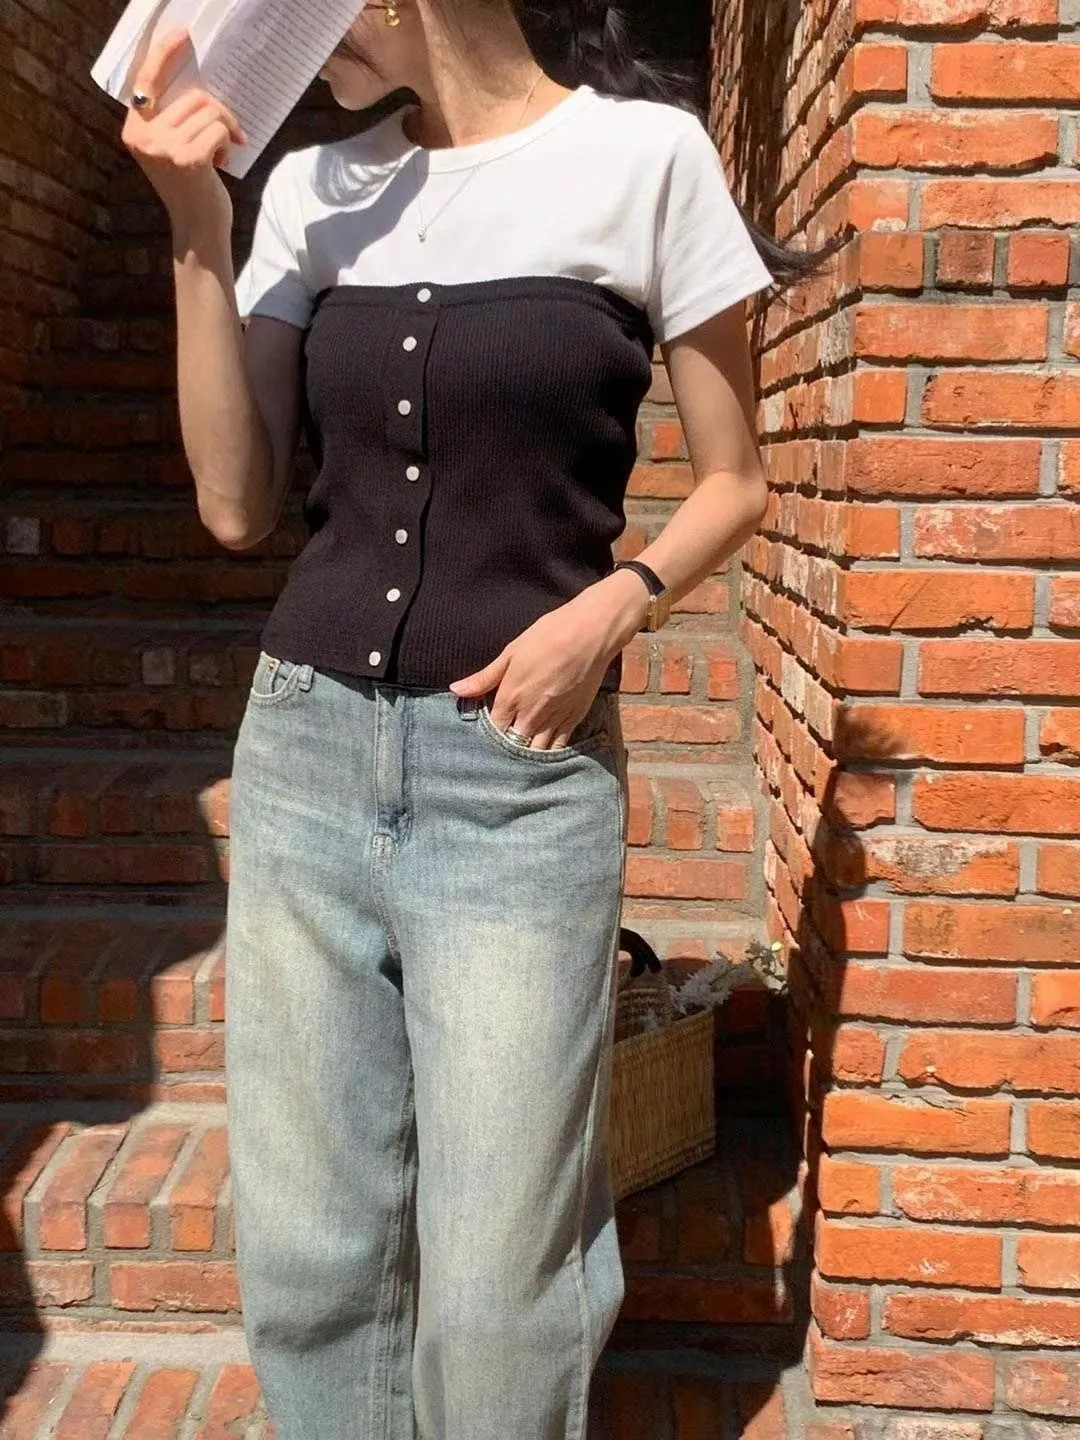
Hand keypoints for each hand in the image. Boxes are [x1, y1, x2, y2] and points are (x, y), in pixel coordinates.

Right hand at [121, 28, 244, 233]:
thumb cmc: (191, 189)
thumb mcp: (171, 150)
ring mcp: (164, 148)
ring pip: (208, 111)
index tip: (183, 36)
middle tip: (227, 134)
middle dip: (217, 111)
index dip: (164, 53)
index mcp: (135, 130)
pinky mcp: (187, 158)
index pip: (146, 80)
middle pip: (191, 96)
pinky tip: (222, 162)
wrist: (198, 230)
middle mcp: (144, 137)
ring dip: (224, 129)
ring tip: (220, 153)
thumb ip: (173, 121)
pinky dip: (227, 142)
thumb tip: (199, 90)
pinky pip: (218, 129)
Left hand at [449, 571, 648, 748]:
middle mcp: (531, 713)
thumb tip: (456, 689)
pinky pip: (559, 746)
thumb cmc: (548, 636)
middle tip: (504, 745)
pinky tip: (544, 752)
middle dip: (507, 747)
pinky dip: (550, 752)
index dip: (489, 734)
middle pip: (513, 744)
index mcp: (511, 697)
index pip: (493, 729)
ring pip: (536, 750)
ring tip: (522, 751)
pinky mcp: (575, 718)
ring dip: (527, 753)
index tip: (488, 733)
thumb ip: (484, 677)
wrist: (590, 633)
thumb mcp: (511, 652)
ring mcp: (555, 718)